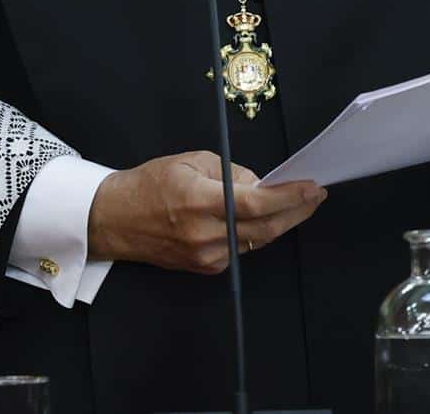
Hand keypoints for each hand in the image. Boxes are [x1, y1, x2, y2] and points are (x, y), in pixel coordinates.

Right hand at [87, 150, 324, 273]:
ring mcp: (206, 255)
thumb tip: (261, 185)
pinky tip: (264, 218)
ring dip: (281, 222)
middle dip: (297, 210)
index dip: (290, 197)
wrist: (113, 220)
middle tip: (317, 194)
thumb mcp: (192, 161)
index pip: (257, 203)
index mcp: (200, 201)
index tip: (313, 187)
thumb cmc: (150, 184)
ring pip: (257, 239)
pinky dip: (255, 232)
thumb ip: (232, 173)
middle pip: (266, 227)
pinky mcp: (205, 267)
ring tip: (299, 202)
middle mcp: (205, 234)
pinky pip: (241, 248)